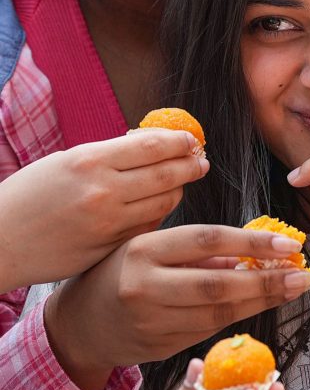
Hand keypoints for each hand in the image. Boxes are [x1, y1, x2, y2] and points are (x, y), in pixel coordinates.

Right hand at [0, 130, 207, 291]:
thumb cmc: (29, 194)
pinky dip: (159, 215)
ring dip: (179, 191)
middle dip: (189, 165)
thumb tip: (152, 146)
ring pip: (163, 203)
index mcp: (91, 161)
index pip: (152, 145)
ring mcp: (106, 223)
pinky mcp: (107, 249)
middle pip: (166, 174)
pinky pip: (147, 228)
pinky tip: (159, 207)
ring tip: (183, 182)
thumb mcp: (66, 161)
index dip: (179, 142)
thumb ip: (109, 155)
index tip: (191, 140)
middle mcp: (102, 191)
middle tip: (200, 161)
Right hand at [44, 224, 309, 389]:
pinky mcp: (159, 349)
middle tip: (303, 274)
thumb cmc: (121, 269)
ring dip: (261, 301)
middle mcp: (146, 286)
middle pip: (218, 285)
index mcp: (144, 249)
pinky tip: (262, 303)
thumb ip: (196, 248)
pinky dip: (238, 317)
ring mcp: (152, 322)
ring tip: (293, 287)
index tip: (289, 244)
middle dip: (267, 281)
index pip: (208, 241)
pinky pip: (208, 332)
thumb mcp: (150, 244)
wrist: (80, 322)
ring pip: (218, 314)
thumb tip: (252, 249)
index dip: (252, 241)